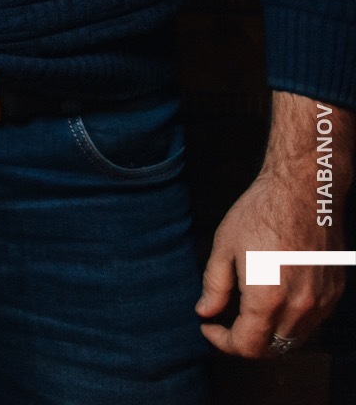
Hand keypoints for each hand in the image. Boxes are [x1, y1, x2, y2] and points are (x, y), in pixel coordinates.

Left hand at [196, 93, 347, 356]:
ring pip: (295, 339)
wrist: (304, 191)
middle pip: (273, 349)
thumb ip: (214, 286)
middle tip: (226, 324)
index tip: (208, 325)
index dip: (222, 342)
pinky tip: (275, 303)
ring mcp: (322, 302)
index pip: (247, 346)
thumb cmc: (260, 214)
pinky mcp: (335, 292)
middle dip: (245, 343)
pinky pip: (313, 322)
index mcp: (268, 299)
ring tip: (248, 315)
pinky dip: (292, 322)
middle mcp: (300, 307)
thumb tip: (205, 311)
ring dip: (270, 336)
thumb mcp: (224, 247)